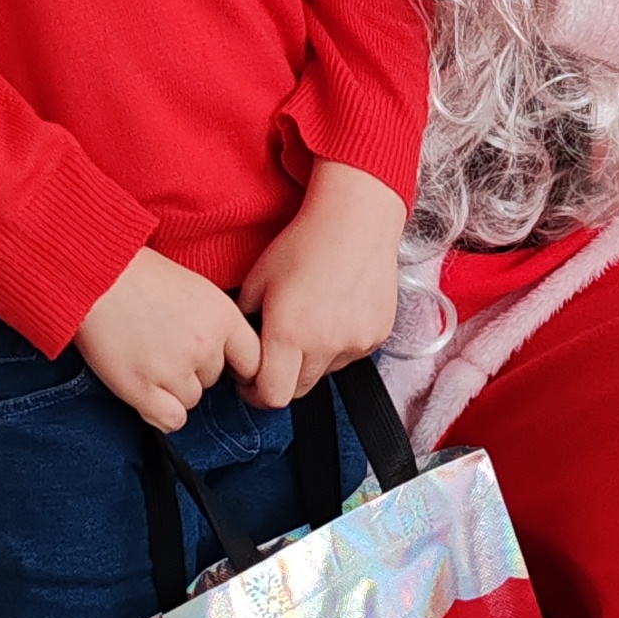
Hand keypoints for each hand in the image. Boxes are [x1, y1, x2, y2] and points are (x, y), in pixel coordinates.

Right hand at [75, 248, 260, 433]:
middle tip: (163, 346)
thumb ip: (215, 323)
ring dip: (172, 388)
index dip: (237, 367)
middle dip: (194, 370)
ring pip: (191, 400)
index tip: (227, 368)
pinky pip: (171, 420)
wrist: (96, 275)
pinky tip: (146, 391)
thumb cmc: (141, 276)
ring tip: (147, 358)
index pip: (253, 361)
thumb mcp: (196, 289)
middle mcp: (205, 345)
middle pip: (214, 379)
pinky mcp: (142, 388)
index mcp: (223, 316)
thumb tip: (225, 356)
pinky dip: (160, 412)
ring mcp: (174, 369)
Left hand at [238, 164, 406, 407]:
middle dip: (282, 379)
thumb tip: (240, 349)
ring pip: (325, 373)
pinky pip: (350, 355)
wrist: (355, 221)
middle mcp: (324, 345)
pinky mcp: (377, 336)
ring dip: (312, 360)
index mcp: (288, 333)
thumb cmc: (304, 243)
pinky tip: (335, 312)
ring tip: (311, 321)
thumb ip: (244, 323)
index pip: (271, 396)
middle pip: (298, 391)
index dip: (255, 393)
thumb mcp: (257, 280)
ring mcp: (355, 342)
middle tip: (277, 353)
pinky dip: (339, 345)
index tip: (251, 381)